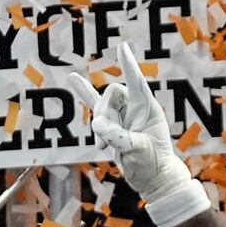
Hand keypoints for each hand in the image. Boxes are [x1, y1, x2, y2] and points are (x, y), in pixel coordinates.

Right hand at [67, 43, 186, 200]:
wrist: (151, 179)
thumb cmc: (152, 164)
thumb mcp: (138, 150)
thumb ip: (118, 136)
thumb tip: (96, 124)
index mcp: (148, 108)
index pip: (136, 82)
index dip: (129, 66)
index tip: (122, 47)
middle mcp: (134, 107)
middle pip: (111, 95)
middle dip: (104, 114)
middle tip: (104, 139)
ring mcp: (122, 115)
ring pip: (101, 106)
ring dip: (97, 125)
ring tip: (102, 146)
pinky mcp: (110, 125)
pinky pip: (94, 106)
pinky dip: (84, 93)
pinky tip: (72, 78)